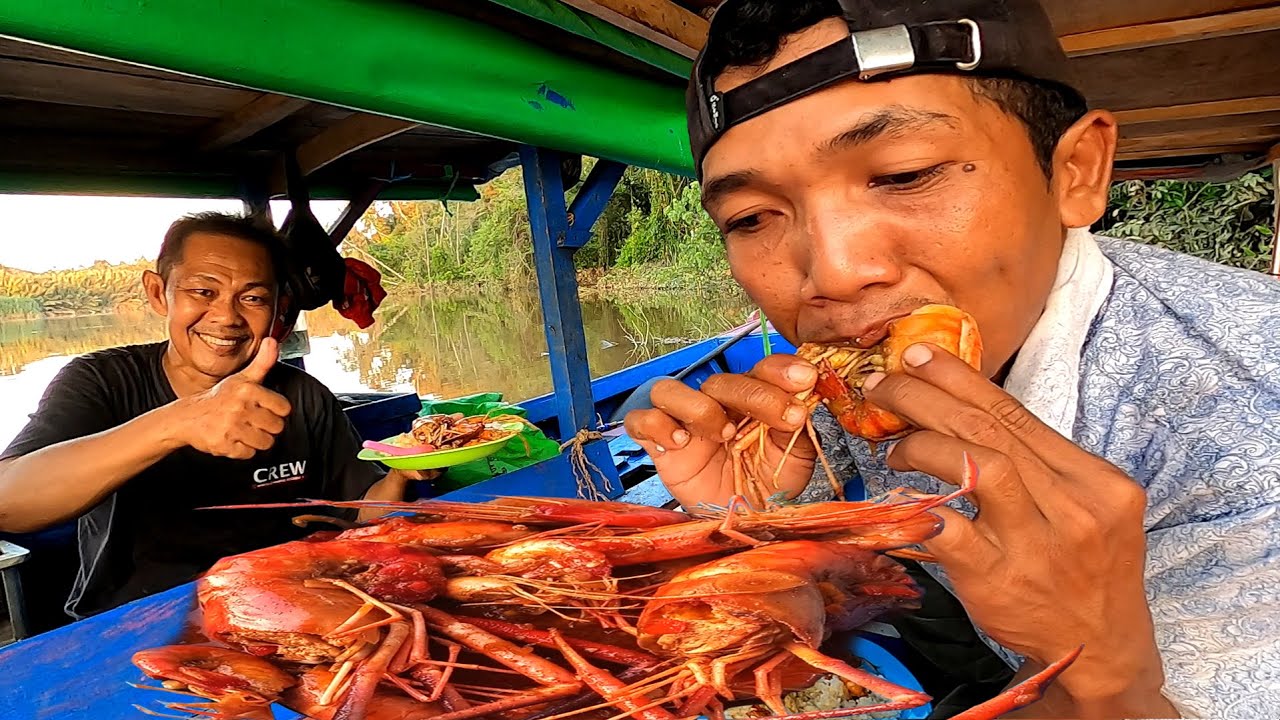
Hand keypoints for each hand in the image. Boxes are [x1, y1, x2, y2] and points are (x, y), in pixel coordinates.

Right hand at [175, 338, 291, 459]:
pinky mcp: (224, 445)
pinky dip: (243, 450)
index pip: (284, 408)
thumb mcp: (242, 378)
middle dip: (267, 426)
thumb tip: (272, 341)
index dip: (275, 410)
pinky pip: (249, 454)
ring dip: (257, 440)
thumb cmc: (219, 398)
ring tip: (244, 430)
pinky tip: (234, 439)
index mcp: (248, 389)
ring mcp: (231, 427)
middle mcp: (240, 407)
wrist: (187, 418)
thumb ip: (262, 362)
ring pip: (266, 443)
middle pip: (277, 427)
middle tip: (253, 420)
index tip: (263, 408)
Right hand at [623, 355, 818, 508]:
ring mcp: (684, 424)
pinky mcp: (659, 446)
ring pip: (669, 389)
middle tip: (783, 418)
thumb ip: (799, 425)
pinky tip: (679, 443)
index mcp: (751, 400)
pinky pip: (640, 420)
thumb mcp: (796, 457)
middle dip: (756, 395)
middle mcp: (715, 405)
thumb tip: (807, 395)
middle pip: (721, 380)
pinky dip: (656, 425)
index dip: (780, 370)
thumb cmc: (768, 486)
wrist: (745, 523)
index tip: (805, 379)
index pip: (760, 369)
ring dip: (698, 407)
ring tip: (723, 434)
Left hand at [863, 343, 1170, 715]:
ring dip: (921, 445)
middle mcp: (1074, 507)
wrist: (1098, 647)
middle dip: (925, 398)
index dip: (959, 379)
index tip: (917, 356)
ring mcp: (1038, 545)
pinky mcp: (1000, 580)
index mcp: (1095, 480)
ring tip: (892, 445)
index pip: (1016, 413)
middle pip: (990, 431)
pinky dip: (914, 508)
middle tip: (881, 385)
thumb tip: (961, 405)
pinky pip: (946, 530)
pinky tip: (894, 499)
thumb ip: (1036, 461)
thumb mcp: (1084, 508)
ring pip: (976, 466)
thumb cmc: (1080, 568)